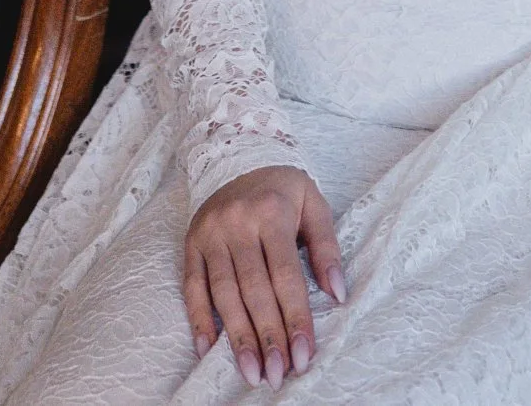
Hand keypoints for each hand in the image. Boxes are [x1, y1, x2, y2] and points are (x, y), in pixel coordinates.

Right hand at [184, 166, 344, 386]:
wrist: (240, 157)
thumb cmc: (282, 190)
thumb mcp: (314, 204)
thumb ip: (326, 247)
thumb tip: (338, 293)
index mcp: (272, 212)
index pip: (286, 275)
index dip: (295, 318)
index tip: (303, 356)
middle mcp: (237, 223)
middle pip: (254, 289)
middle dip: (267, 336)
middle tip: (277, 375)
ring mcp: (211, 233)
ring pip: (223, 293)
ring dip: (237, 337)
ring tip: (252, 372)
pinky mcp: (192, 242)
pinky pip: (192, 286)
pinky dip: (198, 319)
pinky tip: (207, 350)